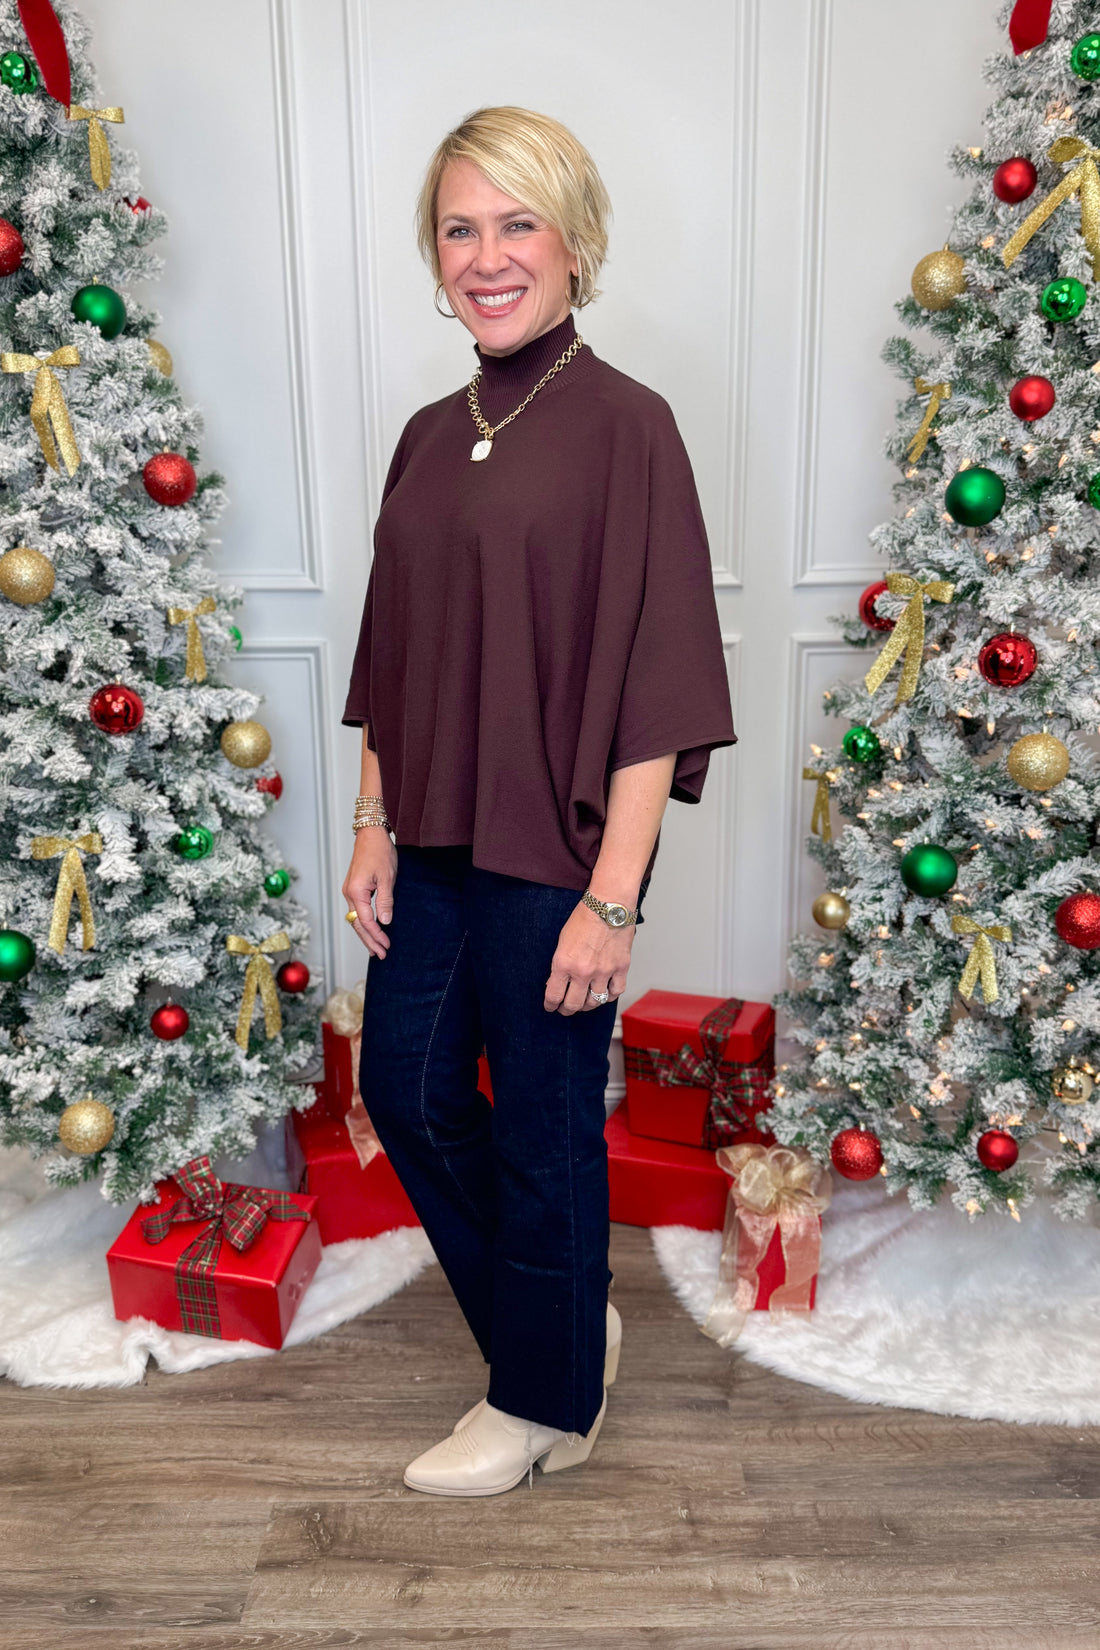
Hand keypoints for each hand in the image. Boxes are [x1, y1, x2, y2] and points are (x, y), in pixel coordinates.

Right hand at [342, 827, 397, 960]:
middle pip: (357, 924)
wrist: (371, 835)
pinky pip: (357, 911)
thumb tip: (385, 921)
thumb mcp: (387, 877)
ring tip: (375, 948)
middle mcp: (349, 893)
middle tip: (381, 954)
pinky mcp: (353, 888)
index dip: (376, 936)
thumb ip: (385, 900)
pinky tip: (371, 929)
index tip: (386, 946)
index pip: (366, 921)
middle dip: (369, 941)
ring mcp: (349, 891)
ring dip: (365, 934)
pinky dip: (363, 923)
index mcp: (356, 892)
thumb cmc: (380, 852)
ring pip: (355, 919)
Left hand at [544, 900, 635, 1014]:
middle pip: (574, 1004)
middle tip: (565, 1008)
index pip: (554, 996)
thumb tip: (557, 983)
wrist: (609, 905)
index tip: (550, 1007)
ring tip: (584, 1002)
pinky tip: (604, 993)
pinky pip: (615, 992)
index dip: (550, 1005)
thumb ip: (560, 964)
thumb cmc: (584, 918)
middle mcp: (583, 971)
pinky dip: (609, 996)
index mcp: (564, 963)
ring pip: (595, 1002)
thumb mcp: (562, 941)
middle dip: (567, 1009)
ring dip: (587, 1005)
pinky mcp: (621, 968)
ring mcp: (604, 971)